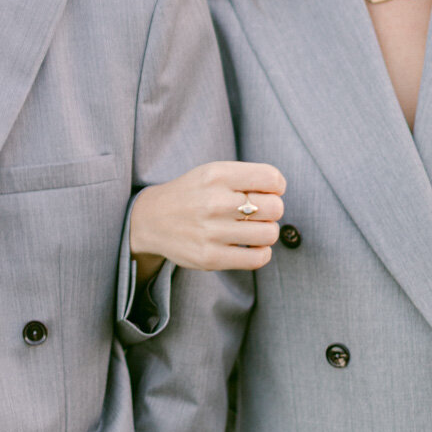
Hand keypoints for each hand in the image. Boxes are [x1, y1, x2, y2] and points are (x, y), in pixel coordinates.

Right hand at [129, 161, 285, 275]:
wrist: (151, 219)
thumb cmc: (192, 194)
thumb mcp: (212, 172)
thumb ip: (246, 177)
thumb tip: (280, 194)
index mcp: (217, 175)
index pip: (272, 178)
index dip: (276, 186)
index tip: (265, 191)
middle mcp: (214, 201)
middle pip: (275, 207)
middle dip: (272, 210)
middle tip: (257, 212)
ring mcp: (212, 232)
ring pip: (269, 233)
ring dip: (266, 232)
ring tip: (251, 229)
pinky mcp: (210, 258)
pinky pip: (258, 258)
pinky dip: (261, 252)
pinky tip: (249, 246)